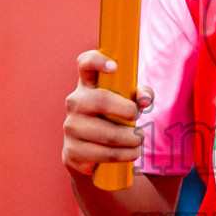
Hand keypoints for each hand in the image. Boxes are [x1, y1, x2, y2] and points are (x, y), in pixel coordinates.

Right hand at [62, 50, 152, 176]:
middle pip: (101, 100)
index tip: (114, 67)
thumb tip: (144, 100)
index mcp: (87, 85)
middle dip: (126, 110)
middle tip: (137, 118)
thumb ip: (141, 95)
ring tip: (139, 140)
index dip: (97, 61)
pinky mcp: (72, 151)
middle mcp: (75, 102)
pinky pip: (103, 154)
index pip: (85, 63)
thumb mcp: (128, 103)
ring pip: (107, 134)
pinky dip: (124, 155)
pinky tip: (132, 153)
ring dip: (131, 139)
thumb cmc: (112, 120)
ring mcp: (71, 127)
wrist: (89, 154)